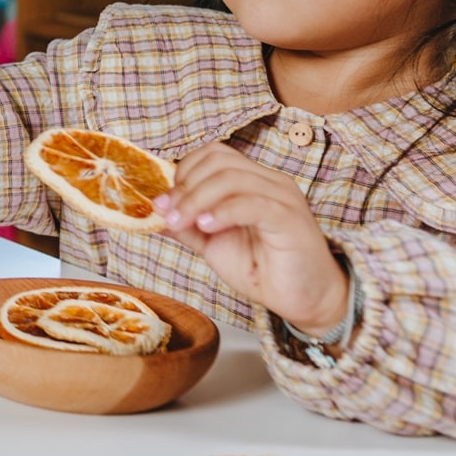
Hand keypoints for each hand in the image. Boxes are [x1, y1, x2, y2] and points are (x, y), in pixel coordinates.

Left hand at [154, 143, 350, 331]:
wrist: (304, 301)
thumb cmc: (263, 269)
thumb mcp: (213, 244)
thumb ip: (186, 226)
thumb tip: (151, 211)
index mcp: (252, 181)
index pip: (213, 154)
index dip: (183, 172)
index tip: (164, 203)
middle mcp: (270, 182)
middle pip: (218, 160)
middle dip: (185, 187)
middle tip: (169, 215)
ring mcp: (283, 197)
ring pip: (232, 177)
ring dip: (196, 199)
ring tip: (183, 223)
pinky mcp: (291, 219)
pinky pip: (253, 203)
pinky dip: (223, 211)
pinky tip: (207, 226)